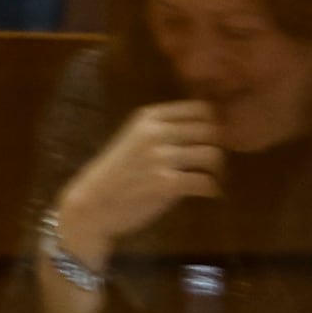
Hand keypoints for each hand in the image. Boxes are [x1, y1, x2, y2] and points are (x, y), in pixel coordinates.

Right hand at [56, 99, 224, 262]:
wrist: (93, 203)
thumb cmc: (116, 173)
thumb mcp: (135, 138)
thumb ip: (163, 130)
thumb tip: (207, 129)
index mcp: (149, 117)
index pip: (200, 109)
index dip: (214, 124)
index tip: (213, 139)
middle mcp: (156, 132)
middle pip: (211, 130)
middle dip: (218, 147)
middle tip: (215, 162)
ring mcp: (161, 157)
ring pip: (212, 155)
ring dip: (218, 169)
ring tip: (213, 178)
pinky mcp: (166, 184)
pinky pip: (205, 181)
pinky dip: (212, 189)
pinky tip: (209, 193)